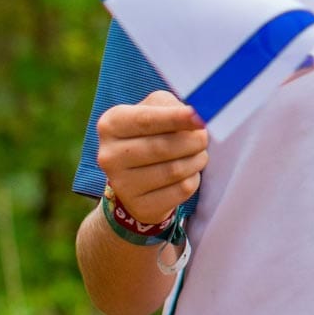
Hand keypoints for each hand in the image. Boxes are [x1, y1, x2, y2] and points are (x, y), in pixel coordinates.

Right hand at [94, 90, 208, 225]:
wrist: (137, 177)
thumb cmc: (151, 133)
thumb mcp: (155, 109)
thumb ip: (174, 107)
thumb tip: (198, 115)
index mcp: (111, 124)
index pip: (147, 120)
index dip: (176, 118)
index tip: (201, 117)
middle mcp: (110, 155)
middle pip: (163, 147)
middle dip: (193, 141)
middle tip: (204, 138)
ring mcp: (122, 185)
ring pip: (175, 170)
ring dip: (197, 159)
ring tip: (198, 154)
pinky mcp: (140, 206)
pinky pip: (181, 190)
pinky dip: (193, 178)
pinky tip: (188, 173)